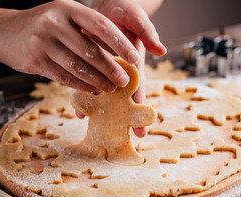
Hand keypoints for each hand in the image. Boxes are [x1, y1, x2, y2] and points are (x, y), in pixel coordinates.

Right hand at [0, 0, 150, 92]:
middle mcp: (55, 22)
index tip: (134, 59)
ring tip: (111, 88)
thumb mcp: (66, 18)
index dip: (120, 43)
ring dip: (98, 80)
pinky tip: (92, 90)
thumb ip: (88, 30)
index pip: (101, 25)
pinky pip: (64, 77)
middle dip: (111, 68)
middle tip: (125, 81)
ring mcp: (43, 41)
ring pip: (78, 67)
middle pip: (91, 50)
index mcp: (68, 8)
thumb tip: (119, 55)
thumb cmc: (46, 26)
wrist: (6, 32)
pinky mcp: (35, 60)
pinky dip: (81, 85)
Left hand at [89, 0, 166, 136]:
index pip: (139, 88)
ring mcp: (105, 68)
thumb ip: (148, 33)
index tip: (143, 129)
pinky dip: (83, 94)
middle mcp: (120, 69)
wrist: (108, 4)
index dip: (140, 108)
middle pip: (122, 98)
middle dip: (124, 118)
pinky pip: (87, 81)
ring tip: (98, 128)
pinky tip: (79, 107)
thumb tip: (161, 50)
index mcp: (134, 62)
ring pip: (104, 94)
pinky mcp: (91, 63)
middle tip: (126, 138)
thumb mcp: (138, 18)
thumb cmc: (126, 10)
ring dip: (102, 111)